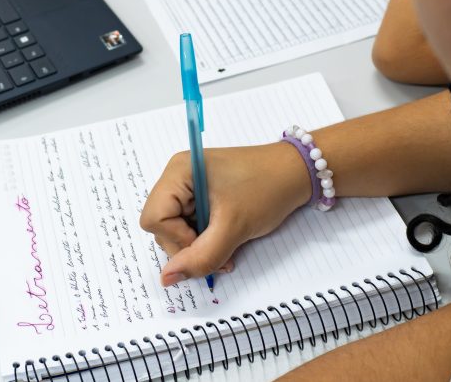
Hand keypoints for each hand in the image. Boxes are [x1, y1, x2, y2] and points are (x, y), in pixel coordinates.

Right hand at [140, 142, 310, 285]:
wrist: (296, 173)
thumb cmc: (266, 189)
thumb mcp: (233, 228)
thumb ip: (200, 257)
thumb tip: (167, 279)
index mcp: (178, 171)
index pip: (154, 218)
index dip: (176, 239)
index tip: (206, 242)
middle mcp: (177, 175)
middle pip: (161, 225)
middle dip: (188, 245)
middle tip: (220, 249)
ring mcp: (189, 184)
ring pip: (176, 229)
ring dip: (199, 245)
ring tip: (227, 245)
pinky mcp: (201, 194)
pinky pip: (190, 224)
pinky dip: (205, 238)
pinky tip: (226, 239)